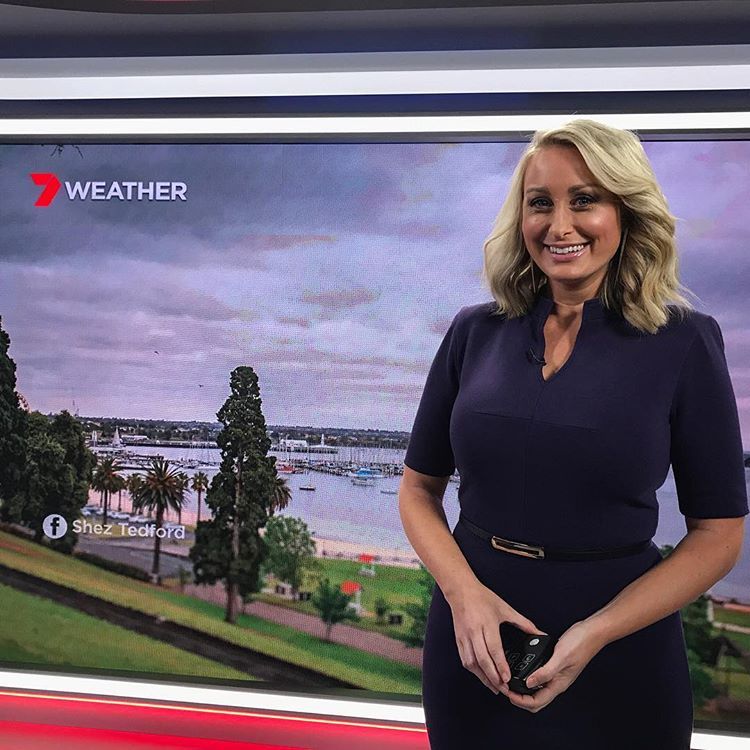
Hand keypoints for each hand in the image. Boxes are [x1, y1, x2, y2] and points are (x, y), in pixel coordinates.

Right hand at [446, 580, 546, 694]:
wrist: (461, 590)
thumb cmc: (482, 597)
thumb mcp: (505, 608)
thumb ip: (522, 622)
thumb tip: (538, 632)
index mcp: (487, 624)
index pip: (494, 649)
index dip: (500, 665)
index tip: (507, 678)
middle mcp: (475, 632)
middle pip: (483, 660)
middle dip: (493, 677)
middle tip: (503, 688)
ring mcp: (465, 637)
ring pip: (472, 662)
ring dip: (482, 677)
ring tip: (494, 686)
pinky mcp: (459, 640)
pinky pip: (465, 659)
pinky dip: (473, 670)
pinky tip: (481, 675)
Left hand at [498, 620, 604, 711]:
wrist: (591, 632)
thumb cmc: (580, 644)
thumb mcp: (560, 657)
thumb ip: (545, 672)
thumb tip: (528, 683)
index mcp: (558, 684)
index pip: (536, 702)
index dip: (520, 700)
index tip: (507, 692)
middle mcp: (557, 683)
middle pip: (535, 701)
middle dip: (519, 698)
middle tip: (506, 688)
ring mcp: (556, 675)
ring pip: (537, 689)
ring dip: (523, 689)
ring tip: (510, 679)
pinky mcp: (554, 666)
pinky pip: (539, 676)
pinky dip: (528, 676)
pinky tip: (522, 668)